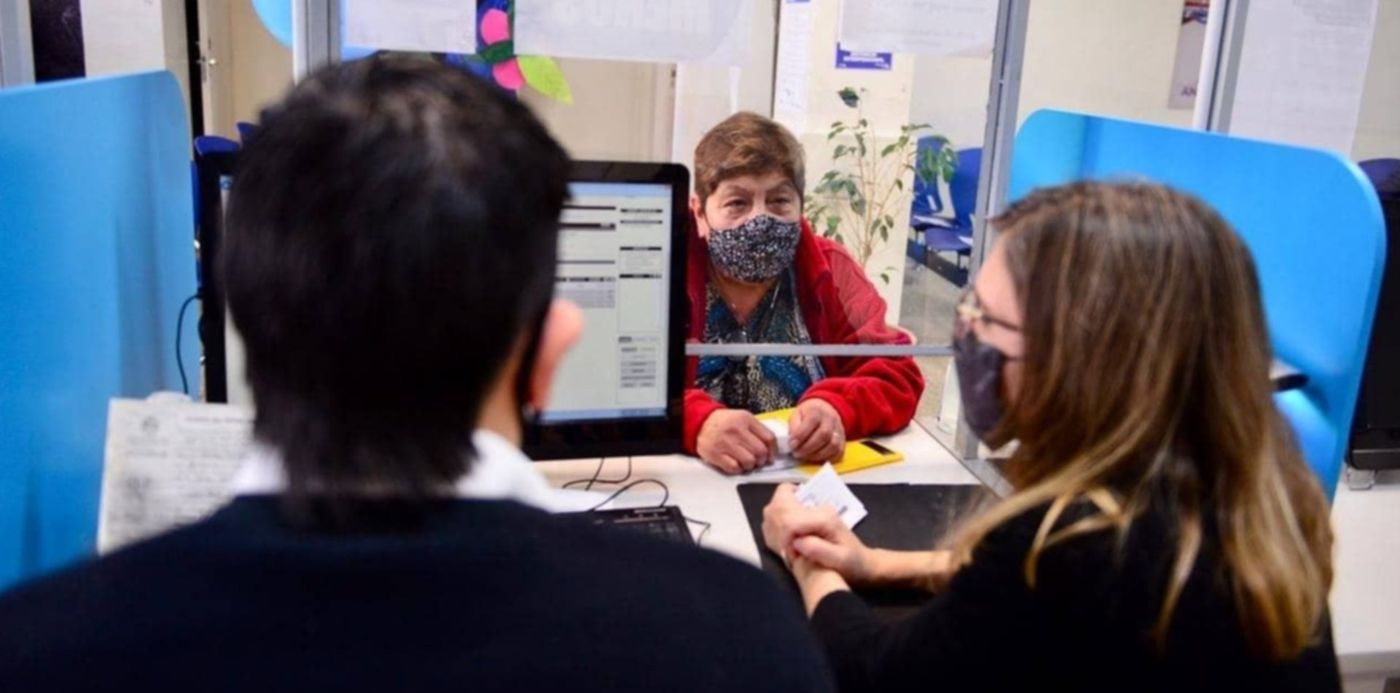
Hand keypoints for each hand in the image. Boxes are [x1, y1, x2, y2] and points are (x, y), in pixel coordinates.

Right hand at [696, 409, 776, 474]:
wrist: (700, 423)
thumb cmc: (723, 423)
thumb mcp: (742, 418)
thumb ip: (756, 430)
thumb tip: (771, 449)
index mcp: (745, 419)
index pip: (769, 438)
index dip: (773, 451)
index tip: (771, 457)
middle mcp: (736, 430)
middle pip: (760, 452)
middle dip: (761, 460)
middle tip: (757, 461)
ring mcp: (725, 442)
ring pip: (749, 461)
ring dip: (749, 465)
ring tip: (745, 462)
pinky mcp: (715, 454)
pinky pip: (734, 468)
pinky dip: (737, 469)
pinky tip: (735, 464)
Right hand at [761, 483, 876, 584]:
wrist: (864, 562)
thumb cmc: (854, 564)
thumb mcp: (841, 561)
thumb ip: (819, 550)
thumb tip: (797, 543)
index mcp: (824, 518)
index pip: (790, 521)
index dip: (785, 539)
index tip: (792, 556)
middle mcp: (816, 509)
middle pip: (781, 506)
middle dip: (777, 530)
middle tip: (790, 551)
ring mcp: (811, 511)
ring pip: (779, 506)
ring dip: (776, 526)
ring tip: (789, 547)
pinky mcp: (807, 515)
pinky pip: (783, 512)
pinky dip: (778, 527)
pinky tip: (789, 542)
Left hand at [789, 399, 845, 462]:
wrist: (824, 411)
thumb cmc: (807, 415)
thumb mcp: (796, 415)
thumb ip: (794, 427)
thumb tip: (793, 442)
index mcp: (817, 410)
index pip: (812, 421)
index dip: (801, 435)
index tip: (792, 445)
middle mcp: (831, 419)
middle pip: (824, 434)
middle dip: (808, 447)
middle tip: (797, 453)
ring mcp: (839, 430)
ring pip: (833, 445)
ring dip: (817, 454)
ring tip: (805, 456)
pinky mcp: (842, 441)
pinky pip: (838, 452)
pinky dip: (826, 457)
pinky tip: (815, 457)